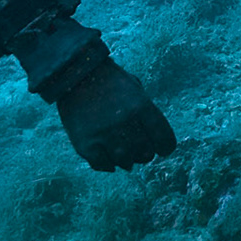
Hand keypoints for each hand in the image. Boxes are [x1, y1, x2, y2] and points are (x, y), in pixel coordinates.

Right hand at [55, 60, 177, 170]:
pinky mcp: (84, 144)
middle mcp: (124, 120)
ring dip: (126, 160)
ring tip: (122, 152)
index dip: (165, 146)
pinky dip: (107, 164)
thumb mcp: (134, 88)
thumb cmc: (109, 81)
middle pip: (145, 152)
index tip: (163, 149)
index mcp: (140, 105)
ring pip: (125, 161)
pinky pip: (102, 165)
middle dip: (144, 154)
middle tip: (139, 150)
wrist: (74, 75)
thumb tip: (154, 142)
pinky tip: (107, 157)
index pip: (163, 138)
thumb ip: (145, 111)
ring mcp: (103, 133)